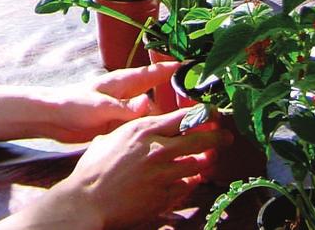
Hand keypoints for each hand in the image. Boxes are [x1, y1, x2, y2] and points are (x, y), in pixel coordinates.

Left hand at [40, 61, 180, 142]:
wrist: (53, 120)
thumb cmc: (74, 105)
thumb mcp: (101, 106)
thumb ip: (125, 107)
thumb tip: (150, 103)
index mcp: (122, 82)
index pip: (151, 73)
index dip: (170, 69)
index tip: (190, 65)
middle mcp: (125, 94)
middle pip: (155, 91)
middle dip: (173, 93)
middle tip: (197, 100)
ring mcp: (122, 109)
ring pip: (149, 109)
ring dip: (164, 113)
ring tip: (186, 121)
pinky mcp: (117, 124)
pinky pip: (140, 124)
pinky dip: (151, 127)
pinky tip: (162, 136)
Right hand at [44, 108, 229, 227]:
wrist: (89, 201)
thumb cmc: (94, 168)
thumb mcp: (111, 137)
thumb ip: (133, 131)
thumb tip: (146, 126)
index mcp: (143, 130)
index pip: (182, 117)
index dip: (201, 114)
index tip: (212, 114)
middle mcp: (157, 150)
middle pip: (198, 139)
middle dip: (216, 137)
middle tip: (226, 137)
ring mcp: (163, 175)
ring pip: (197, 164)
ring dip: (206, 161)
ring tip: (210, 159)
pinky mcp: (165, 197)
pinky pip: (187, 187)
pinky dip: (191, 183)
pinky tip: (192, 181)